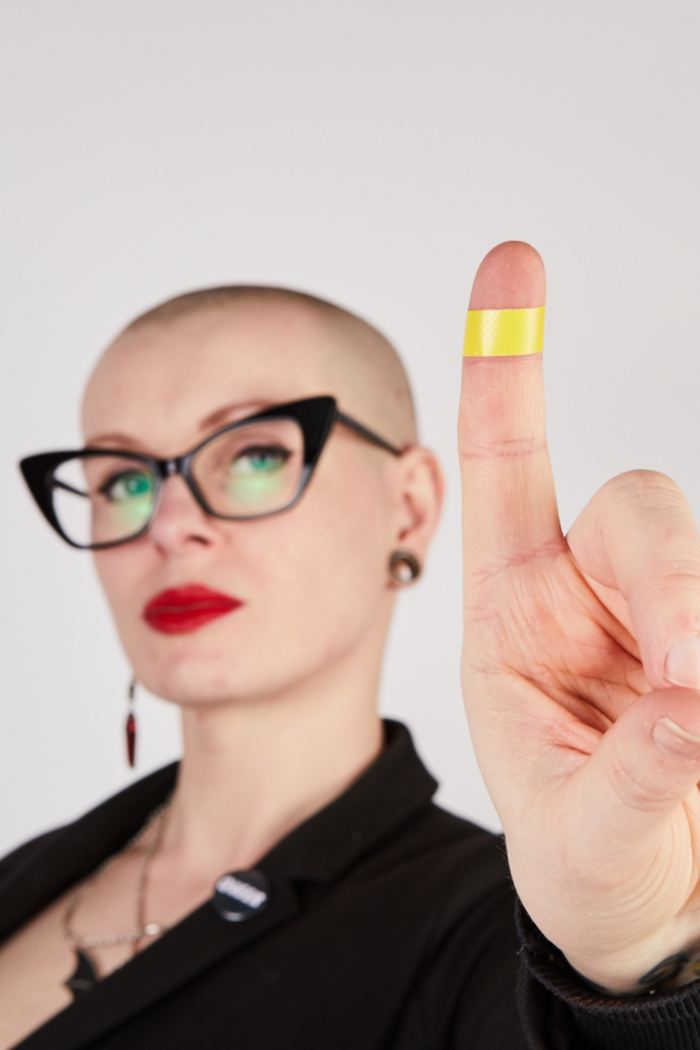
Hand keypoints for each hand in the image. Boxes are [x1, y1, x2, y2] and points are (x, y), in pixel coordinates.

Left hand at [459, 241, 699, 992]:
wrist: (641, 912)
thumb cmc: (585, 853)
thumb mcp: (578, 835)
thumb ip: (635, 779)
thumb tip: (694, 706)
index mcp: (517, 614)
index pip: (508, 465)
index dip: (507, 365)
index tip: (512, 258)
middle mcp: (594, 594)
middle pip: (642, 507)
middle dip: (674, 582)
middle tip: (690, 678)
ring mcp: (670, 614)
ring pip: (695, 548)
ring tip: (698, 730)